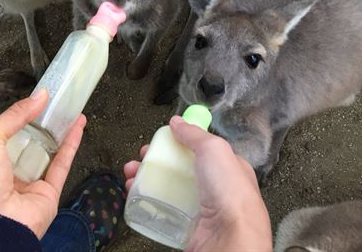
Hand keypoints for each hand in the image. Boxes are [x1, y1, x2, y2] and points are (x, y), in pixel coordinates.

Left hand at [0, 90, 86, 238]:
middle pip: (32, 140)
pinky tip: (78, 126)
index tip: (36, 98)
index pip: (8, 132)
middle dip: (43, 122)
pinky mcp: (50, 191)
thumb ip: (13, 116)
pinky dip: (72, 145)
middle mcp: (10, 169)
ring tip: (71, 108)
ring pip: (50, 151)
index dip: (21, 115)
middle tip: (56, 101)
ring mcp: (31, 181)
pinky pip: (63, 164)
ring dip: (61, 130)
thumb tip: (38, 96)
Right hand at [124, 116, 271, 251]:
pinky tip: (135, 193)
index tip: (160, 139)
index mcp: (227, 168)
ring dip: (145, 178)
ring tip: (130, 174)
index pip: (199, 149)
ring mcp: (199, 209)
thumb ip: (194, 134)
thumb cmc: (231, 194)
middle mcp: (214, 189)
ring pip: (167, 189)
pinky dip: (145, 200)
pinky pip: (161, 210)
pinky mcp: (185, 227)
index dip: (178, 142)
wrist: (229, 239)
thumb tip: (179, 122)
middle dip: (155, 160)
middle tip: (142, 157)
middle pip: (178, 169)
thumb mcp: (214, 149)